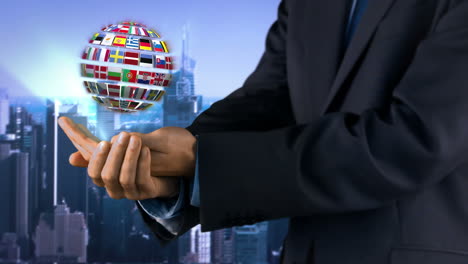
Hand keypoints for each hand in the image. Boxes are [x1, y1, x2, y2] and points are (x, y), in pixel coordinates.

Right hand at [58, 116, 180, 199]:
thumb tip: (70, 158)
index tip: (104, 142)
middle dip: (115, 154)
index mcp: (103, 180)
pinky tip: (145, 149)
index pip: (93, 172)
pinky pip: (142, 178)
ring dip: (130, 156)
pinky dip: (143, 163)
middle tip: (123, 134)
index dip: (97, 158)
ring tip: (135, 139)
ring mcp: (130, 193)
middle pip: (108, 176)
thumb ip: (94, 152)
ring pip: (125, 177)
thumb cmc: (130, 163)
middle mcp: (113, 190)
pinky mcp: (146, 192)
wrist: (158, 176)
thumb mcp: (113, 155)